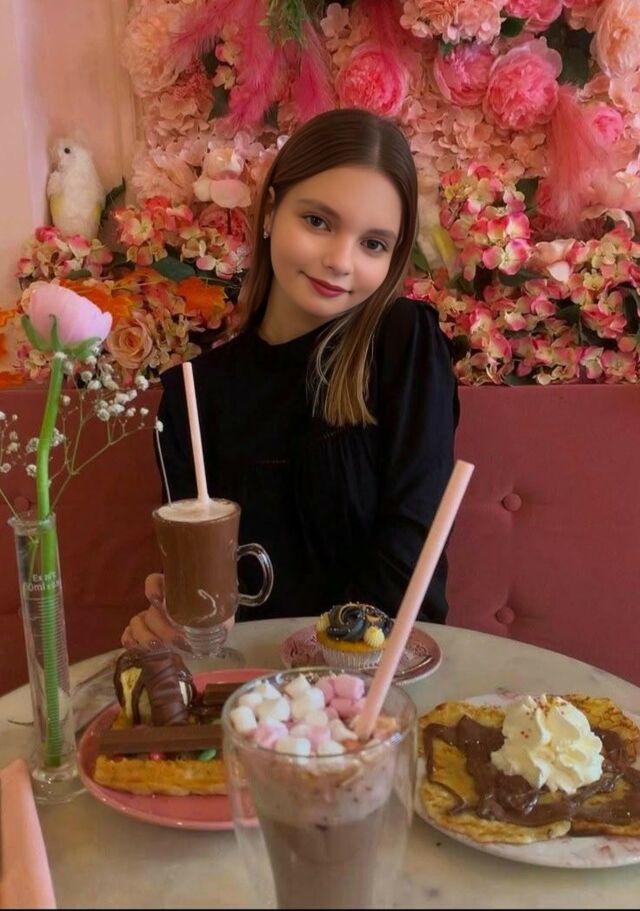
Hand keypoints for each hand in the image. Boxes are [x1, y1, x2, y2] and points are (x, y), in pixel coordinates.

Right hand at [120, 573, 235, 647]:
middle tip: (177, 640)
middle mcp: (159, 604)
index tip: (158, 599)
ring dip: (146, 636)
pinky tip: (139, 649)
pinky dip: (130, 641)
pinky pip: (128, 635)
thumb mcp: (219, 616)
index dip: (153, 588)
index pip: (155, 581)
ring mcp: (148, 619)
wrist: (204, 639)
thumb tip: (223, 623)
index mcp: (175, 592)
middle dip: (162, 627)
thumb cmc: (211, 622)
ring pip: (137, 623)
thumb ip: (221, 615)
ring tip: (160, 648)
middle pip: (151, 610)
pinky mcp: (141, 635)